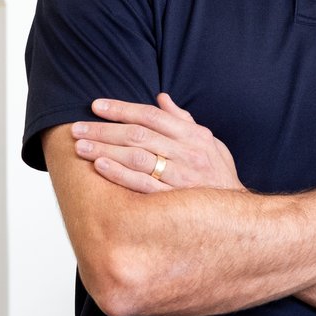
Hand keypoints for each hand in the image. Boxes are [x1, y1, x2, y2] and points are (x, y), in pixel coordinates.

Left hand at [71, 93, 242, 194]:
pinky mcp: (173, 201)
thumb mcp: (210, 143)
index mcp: (194, 136)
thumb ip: (183, 121)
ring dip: (105, 150)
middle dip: (104, 130)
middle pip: (138, 135)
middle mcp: (187, 154)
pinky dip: (120, 174)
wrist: (237, 217)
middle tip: (77, 128)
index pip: (151, 116)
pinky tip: (100, 166)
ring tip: (80, 147)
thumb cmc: (218, 177)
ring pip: (137, 158)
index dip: (122, 109)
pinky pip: (142, 185)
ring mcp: (180, 178)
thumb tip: (162, 98)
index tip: (96, 106)